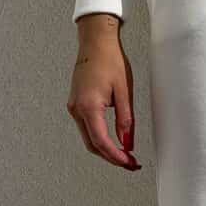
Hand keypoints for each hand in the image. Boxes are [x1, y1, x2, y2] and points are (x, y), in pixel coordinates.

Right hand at [67, 17, 141, 169]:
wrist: (95, 42)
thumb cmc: (110, 60)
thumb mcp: (124, 91)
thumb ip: (125, 119)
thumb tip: (127, 142)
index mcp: (89, 106)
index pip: (102, 142)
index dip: (116, 156)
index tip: (130, 163)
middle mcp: (77, 109)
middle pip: (93, 145)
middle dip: (112, 157)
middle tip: (131, 163)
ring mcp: (74, 107)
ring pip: (88, 138)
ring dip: (106, 149)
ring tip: (125, 154)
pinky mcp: (76, 104)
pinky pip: (86, 127)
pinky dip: (99, 137)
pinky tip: (112, 140)